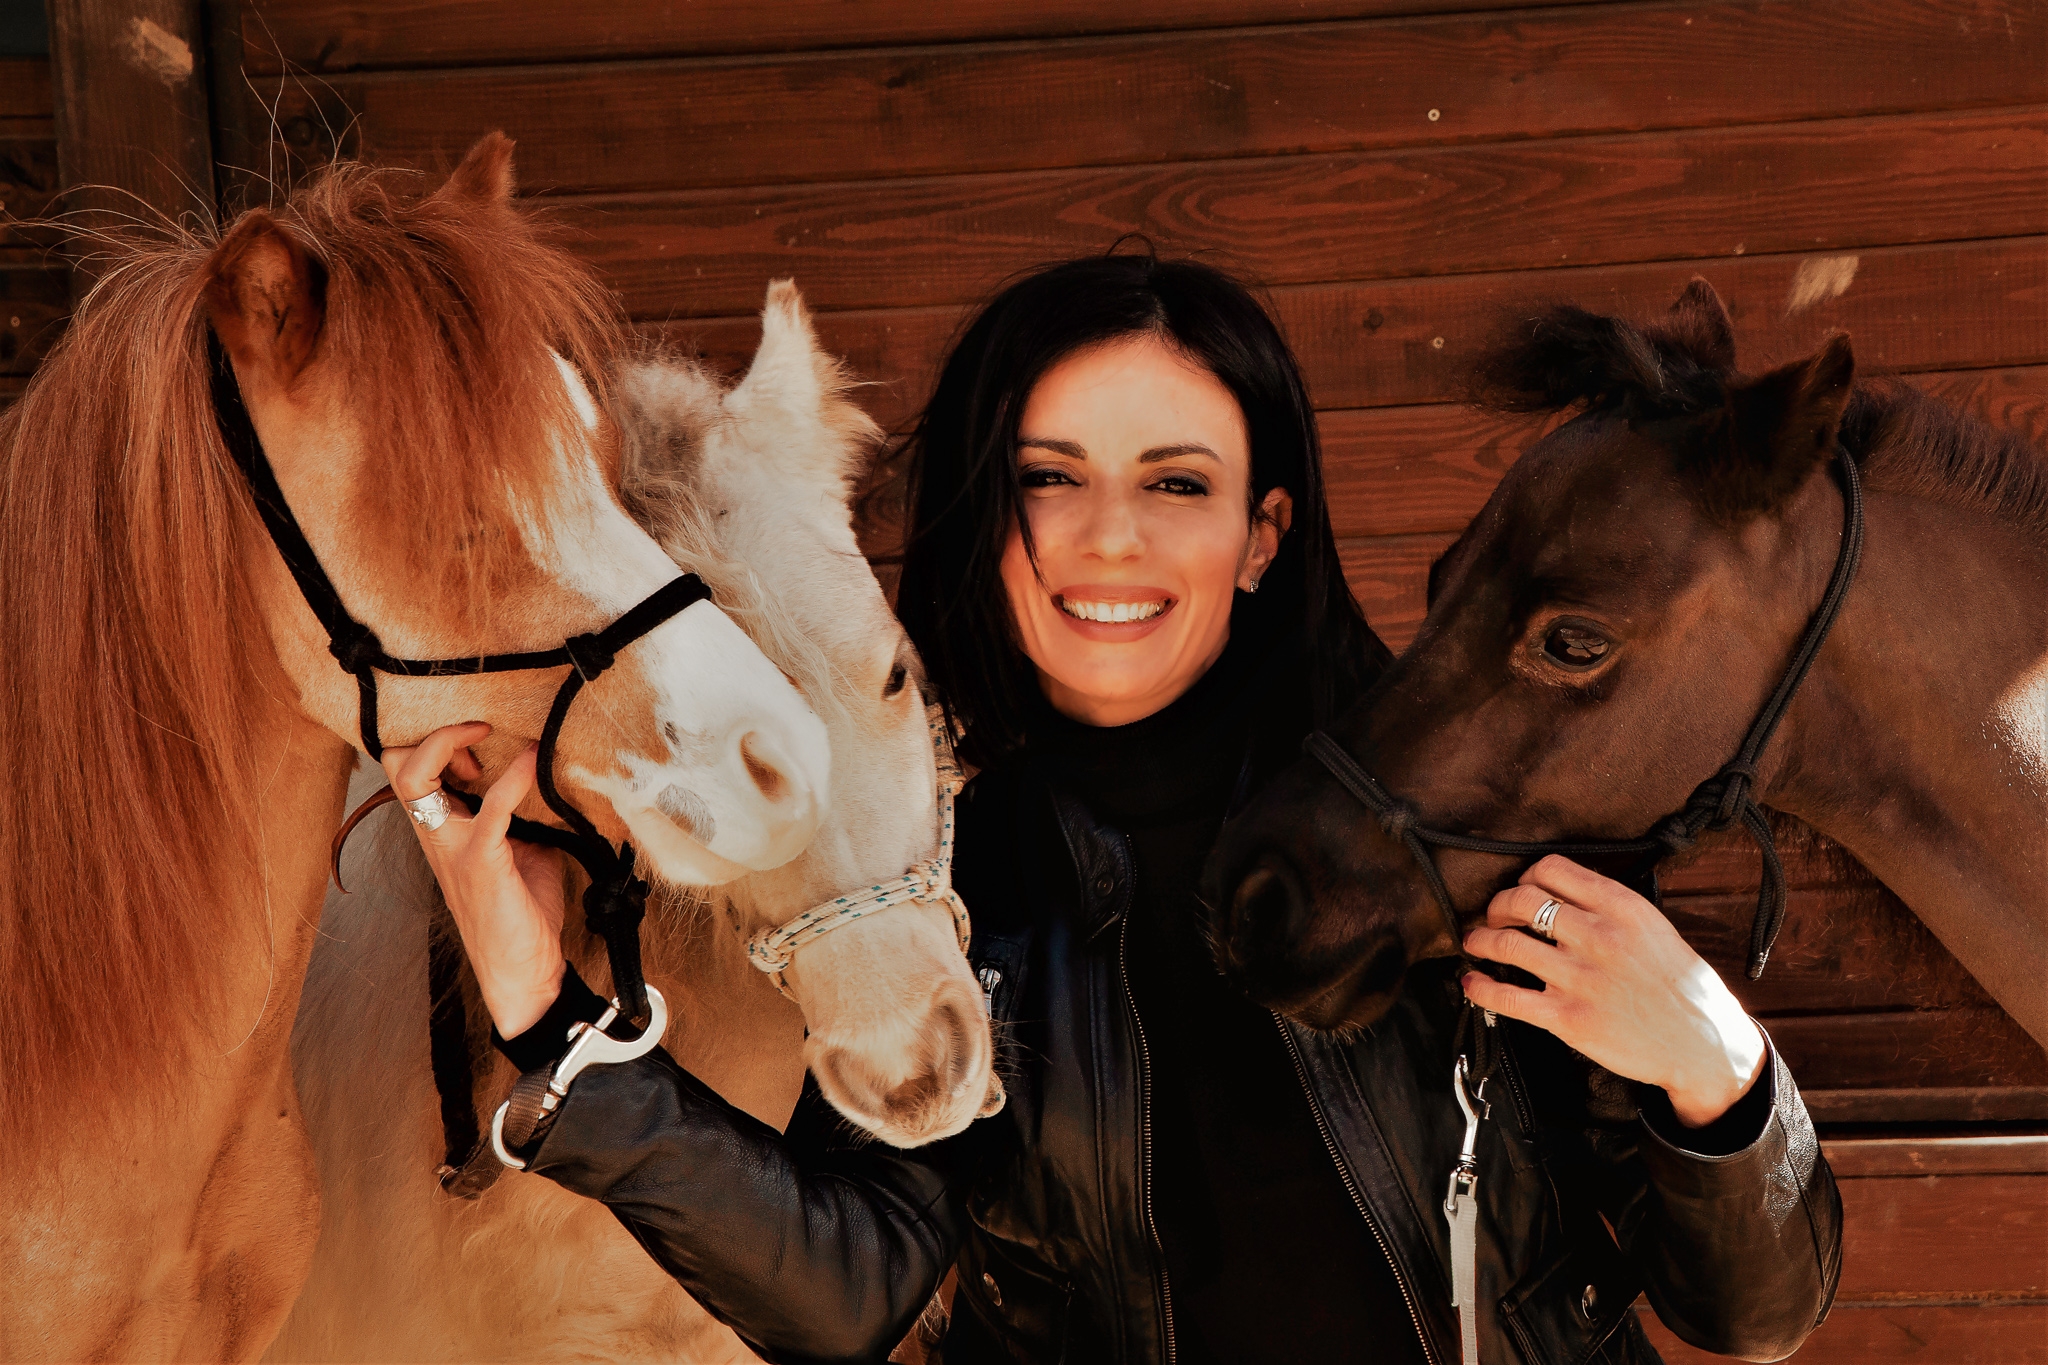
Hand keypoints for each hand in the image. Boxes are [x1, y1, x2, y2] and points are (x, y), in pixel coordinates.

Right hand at [383, 723, 567, 1037]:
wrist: (524, 973)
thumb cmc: (520, 915)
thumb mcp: (522, 851)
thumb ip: (523, 816)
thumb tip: (552, 778)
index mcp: (441, 833)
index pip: (406, 772)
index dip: (436, 744)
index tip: (481, 744)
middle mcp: (436, 836)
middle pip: (396, 765)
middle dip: (432, 733)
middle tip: (479, 735)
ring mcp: (453, 848)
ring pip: (416, 777)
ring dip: (452, 742)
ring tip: (493, 737)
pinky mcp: (483, 863)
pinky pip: (491, 808)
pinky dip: (515, 777)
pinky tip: (536, 763)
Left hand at [1460, 855, 1766, 1127]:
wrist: (1705, 1044)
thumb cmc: (1683, 988)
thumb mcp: (1655, 927)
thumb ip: (1610, 908)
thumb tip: (1563, 893)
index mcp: (1621, 907)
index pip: (1552, 869)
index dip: (1525, 876)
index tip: (1520, 888)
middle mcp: (1598, 936)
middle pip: (1522, 900)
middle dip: (1497, 905)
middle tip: (1492, 915)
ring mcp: (1580, 978)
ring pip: (1507, 943)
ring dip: (1481, 939)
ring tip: (1475, 941)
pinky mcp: (1568, 1018)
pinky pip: (1508, 997)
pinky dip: (1481, 987)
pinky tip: (1472, 983)